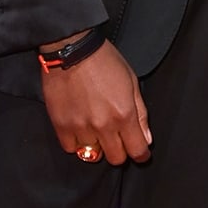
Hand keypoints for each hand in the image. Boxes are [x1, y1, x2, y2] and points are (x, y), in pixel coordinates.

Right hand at [40, 40, 151, 164]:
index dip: (141, 154)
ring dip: (97, 144)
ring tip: (96, 129)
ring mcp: (81, 127)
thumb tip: (146, 139)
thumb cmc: (103, 61)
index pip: (137, 150)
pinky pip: (71, 148)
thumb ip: (140, 114)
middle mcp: (103, 125)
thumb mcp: (131, 82)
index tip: (139, 152)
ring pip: (92, 154)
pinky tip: (80, 129)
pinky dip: (77, 142)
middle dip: (120, 151)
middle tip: (117, 139)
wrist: (72, 50)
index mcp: (124, 114)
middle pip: (116, 158)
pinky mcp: (61, 125)